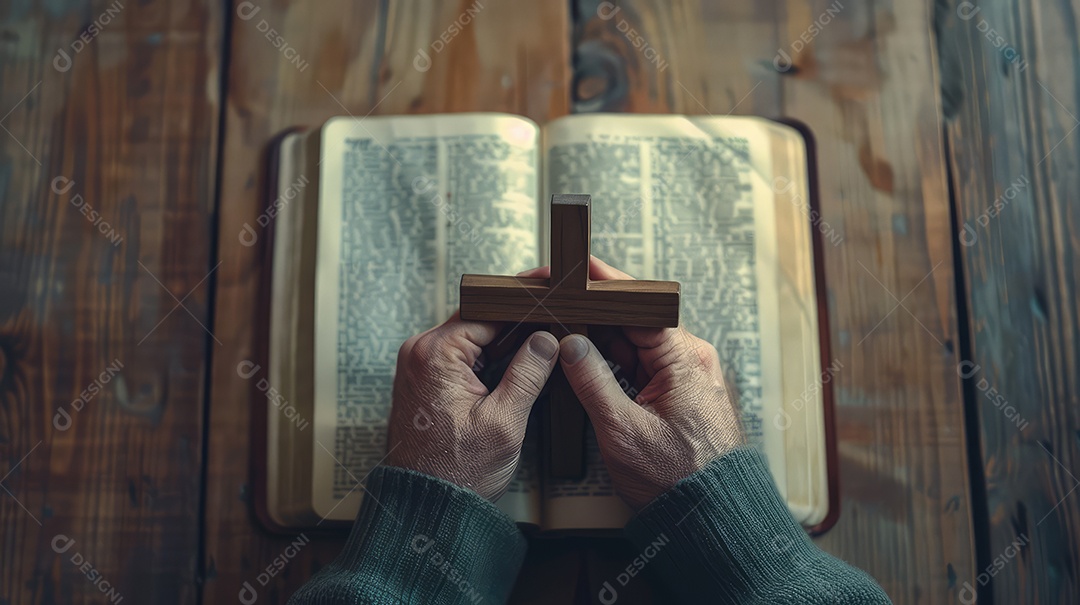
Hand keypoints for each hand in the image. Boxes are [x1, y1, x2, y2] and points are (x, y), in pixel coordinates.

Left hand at [386, 313, 558, 500]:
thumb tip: (547, 339)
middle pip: (480, 321)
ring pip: (474, 340)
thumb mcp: (504, 422)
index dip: (525, 304)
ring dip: (505, 347)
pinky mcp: (425, 382)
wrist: (425, 508)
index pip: (488, 310)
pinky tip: (517, 373)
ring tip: (543, 353)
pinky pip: (462, 358)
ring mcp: (419, 366)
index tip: (552, 296)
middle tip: (556, 328)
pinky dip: (489, 363)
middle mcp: (420, 352)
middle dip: (518, 325)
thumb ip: (528, 373)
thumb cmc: (457, 473)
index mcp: (436, 353)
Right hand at [554, 257, 744, 510]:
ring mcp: (683, 374)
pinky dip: (610, 359)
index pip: (636, 304)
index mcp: (683, 356)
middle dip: (592, 310)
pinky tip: (582, 358)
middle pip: (631, 319)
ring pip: (631, 341)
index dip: (600, 284)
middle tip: (553, 301)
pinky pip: (638, 363)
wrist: (712, 516)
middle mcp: (688, 357)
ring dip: (598, 336)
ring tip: (559, 326)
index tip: (573, 268)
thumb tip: (570, 344)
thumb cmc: (677, 480)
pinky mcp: (676, 391)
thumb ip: (592, 382)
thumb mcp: (623, 431)